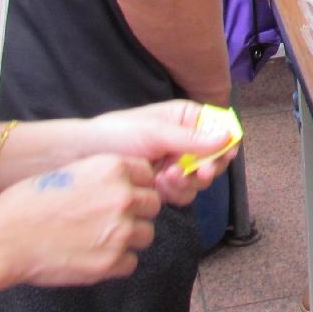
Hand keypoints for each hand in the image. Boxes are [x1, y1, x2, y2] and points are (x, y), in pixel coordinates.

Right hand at [0, 155, 161, 286]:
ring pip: (146, 235)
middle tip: (109, 220)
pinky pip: (131, 263)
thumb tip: (125, 187)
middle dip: (136, 213)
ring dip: (128, 239)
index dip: (135, 186)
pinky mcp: (111, 261)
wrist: (5, 238)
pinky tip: (92, 256)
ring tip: (97, 239)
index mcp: (112, 168)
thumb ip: (104, 178)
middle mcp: (123, 196)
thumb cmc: (28, 203)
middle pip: (152, 205)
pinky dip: (116, 263)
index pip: (147, 174)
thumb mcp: (71, 172)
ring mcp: (120, 230)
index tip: (122, 194)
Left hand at [83, 99, 238, 204]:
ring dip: (187, 182)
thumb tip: (228, 136)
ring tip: (165, 178)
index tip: (222, 156)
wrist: (85, 156)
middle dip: (206, 168)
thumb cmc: (117, 133)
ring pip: (201, 179)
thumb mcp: (155, 132)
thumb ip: (191, 138)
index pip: (220, 129)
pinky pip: (185, 193)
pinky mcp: (167, 184)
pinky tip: (158, 186)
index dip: (226, 144)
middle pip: (216, 158)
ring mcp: (178, 163)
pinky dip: (176, 193)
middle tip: (197, 174)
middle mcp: (187, 140)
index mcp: (187, 118)